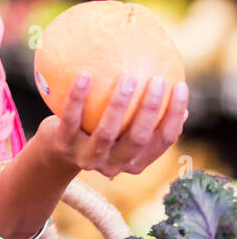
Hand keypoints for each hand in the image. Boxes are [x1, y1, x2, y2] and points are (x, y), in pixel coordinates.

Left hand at [34, 71, 188, 179]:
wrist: (57, 150)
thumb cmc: (98, 131)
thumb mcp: (123, 128)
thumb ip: (143, 115)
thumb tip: (175, 84)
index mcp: (136, 162)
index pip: (164, 140)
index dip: (175, 116)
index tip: (181, 86)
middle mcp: (115, 165)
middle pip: (138, 138)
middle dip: (151, 110)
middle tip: (158, 80)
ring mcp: (88, 157)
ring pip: (107, 132)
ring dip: (119, 104)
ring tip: (128, 77)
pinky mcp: (64, 145)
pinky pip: (71, 118)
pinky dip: (78, 97)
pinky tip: (84, 74)